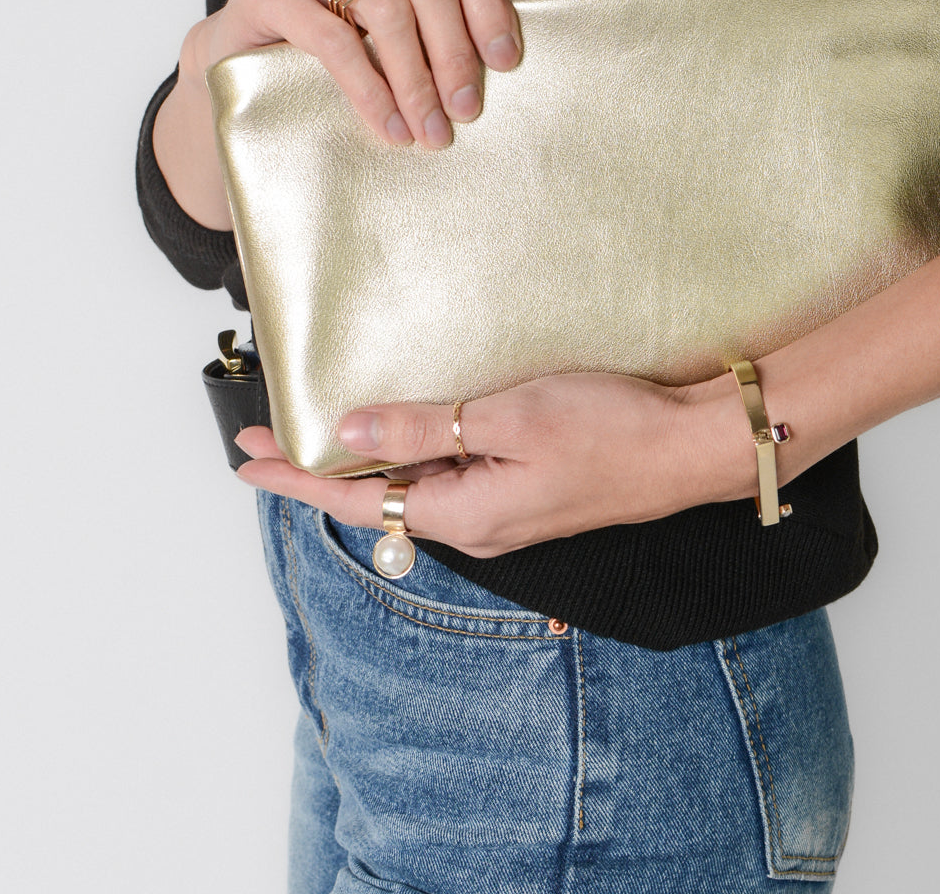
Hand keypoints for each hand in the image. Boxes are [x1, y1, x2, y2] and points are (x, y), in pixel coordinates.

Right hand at [184, 0, 566, 149]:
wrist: (250, 43)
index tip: (507, 62)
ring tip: (431, 130)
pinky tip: (390, 125)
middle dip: (453, 51)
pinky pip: (331, 40)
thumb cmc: (341, 12)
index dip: (487, 5)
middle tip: (469, 109)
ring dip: (415, 80)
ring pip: (381, 9)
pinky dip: (369, 90)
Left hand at [232, 372, 759, 556]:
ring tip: (327, 431)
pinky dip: (416, 451)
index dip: (298, 478)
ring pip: (418, 484)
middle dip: (323, 467)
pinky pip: (453, 475)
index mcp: (467, 513)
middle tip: (268, 441)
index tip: (249, 461)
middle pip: (382, 496)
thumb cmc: (612, 430)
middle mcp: (479, 523)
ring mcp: (504, 510)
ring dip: (369, 458)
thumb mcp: (507, 416)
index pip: (358, 498)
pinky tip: (410, 427)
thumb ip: (426, 422)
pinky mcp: (527, 490)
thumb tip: (354, 427)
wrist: (690, 448)